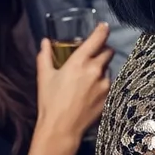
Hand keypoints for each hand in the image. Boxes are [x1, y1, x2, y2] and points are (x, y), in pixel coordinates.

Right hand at [35, 22, 112, 146]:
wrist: (61, 128)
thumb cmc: (50, 102)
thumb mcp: (44, 77)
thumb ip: (45, 56)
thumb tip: (44, 42)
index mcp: (79, 62)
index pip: (97, 39)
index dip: (102, 30)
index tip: (104, 26)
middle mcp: (95, 70)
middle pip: (108, 51)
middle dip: (103, 50)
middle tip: (94, 55)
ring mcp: (105, 83)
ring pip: (108, 69)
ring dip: (101, 69)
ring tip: (87, 81)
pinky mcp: (110, 95)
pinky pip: (109, 83)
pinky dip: (102, 84)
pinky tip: (91, 92)